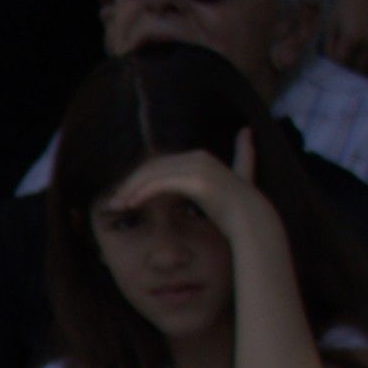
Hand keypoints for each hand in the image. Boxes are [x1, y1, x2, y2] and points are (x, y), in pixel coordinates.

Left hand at [95, 137, 280, 268]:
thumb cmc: (232, 210)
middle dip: (131, 182)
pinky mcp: (195, 181)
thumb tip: (229, 147)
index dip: (140, 176)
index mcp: (199, 158)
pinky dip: (142, 193)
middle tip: (115, 200)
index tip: (126, 192)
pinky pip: (160, 184)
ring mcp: (197, 167)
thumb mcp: (215, 190)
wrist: (252, 220)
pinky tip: (131, 204)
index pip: (160, 163)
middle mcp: (198, 158)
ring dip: (131, 189)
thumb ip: (214, 174)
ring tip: (119, 204)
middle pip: (152, 166)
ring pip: (152, 174)